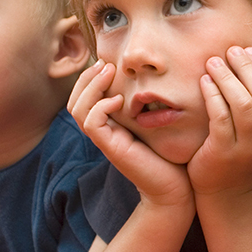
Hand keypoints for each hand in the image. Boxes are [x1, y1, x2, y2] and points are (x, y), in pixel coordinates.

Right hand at [69, 60, 191, 205]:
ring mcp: (105, 141)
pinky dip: (101, 106)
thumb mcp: (156, 123)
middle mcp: (103, 134)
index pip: (83, 99)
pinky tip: (120, 100)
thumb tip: (150, 81)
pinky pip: (92, 124)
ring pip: (78, 110)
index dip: (89, 79)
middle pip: (74, 102)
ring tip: (109, 73)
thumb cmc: (170, 156)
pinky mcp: (112, 149)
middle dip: (86, 79)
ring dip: (91, 87)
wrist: (176, 188)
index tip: (109, 63)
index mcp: (110, 126)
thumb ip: (146, 106)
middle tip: (105, 64)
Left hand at [187, 46, 251, 198]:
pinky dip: (212, 94)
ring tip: (213, 63)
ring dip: (227, 77)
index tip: (245, 50)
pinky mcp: (223, 151)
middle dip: (245, 67)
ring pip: (242, 103)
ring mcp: (247, 147)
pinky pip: (220, 116)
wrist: (225, 188)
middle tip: (229, 51)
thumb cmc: (243, 150)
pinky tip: (204, 82)